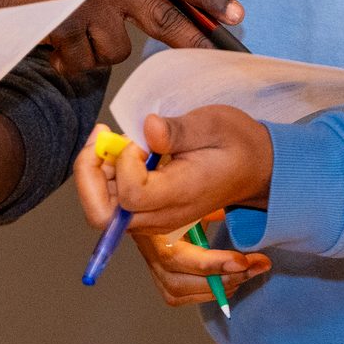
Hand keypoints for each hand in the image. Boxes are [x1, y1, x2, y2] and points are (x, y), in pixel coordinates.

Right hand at [0, 0, 243, 75]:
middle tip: (211, 55)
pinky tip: (53, 47)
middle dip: (190, 40)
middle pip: (162, 15)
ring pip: (118, 48)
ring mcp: (88, 1)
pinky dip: (71, 63)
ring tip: (71, 34)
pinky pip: (84, 62)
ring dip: (98, 51)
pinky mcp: (66, 28)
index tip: (235, 13)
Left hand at [72, 109, 271, 237]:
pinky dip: (105, 176)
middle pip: (103, 214)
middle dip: (89, 173)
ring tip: (113, 138)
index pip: (131, 195)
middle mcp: (162, 216)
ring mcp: (153, 219)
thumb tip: (149, 128)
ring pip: (101, 210)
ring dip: (95, 172)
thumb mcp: (215, 124)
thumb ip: (180, 130)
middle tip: (102, 137)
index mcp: (181, 195)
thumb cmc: (236, 144)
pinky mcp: (147, 212)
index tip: (139, 139)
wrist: (254, 169)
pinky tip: (121, 149)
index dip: (123, 162)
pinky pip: (112, 203)